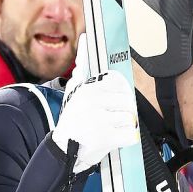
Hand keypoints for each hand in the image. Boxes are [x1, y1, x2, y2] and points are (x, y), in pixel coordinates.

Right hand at [52, 34, 138, 172]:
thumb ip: (83, 68)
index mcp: (87, 87)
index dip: (120, 94)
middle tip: (111, 119)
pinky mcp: (104, 137)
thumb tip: (85, 40)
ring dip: (124, 126)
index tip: (113, 103)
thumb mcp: (74, 91)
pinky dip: (127, 139)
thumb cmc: (73, 121)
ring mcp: (98, 119)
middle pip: (127, 101)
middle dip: (123, 112)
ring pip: (130, 118)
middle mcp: (91, 100)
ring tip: (109, 129)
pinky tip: (113, 139)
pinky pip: (131, 135)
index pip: (118, 83)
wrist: (62, 151)